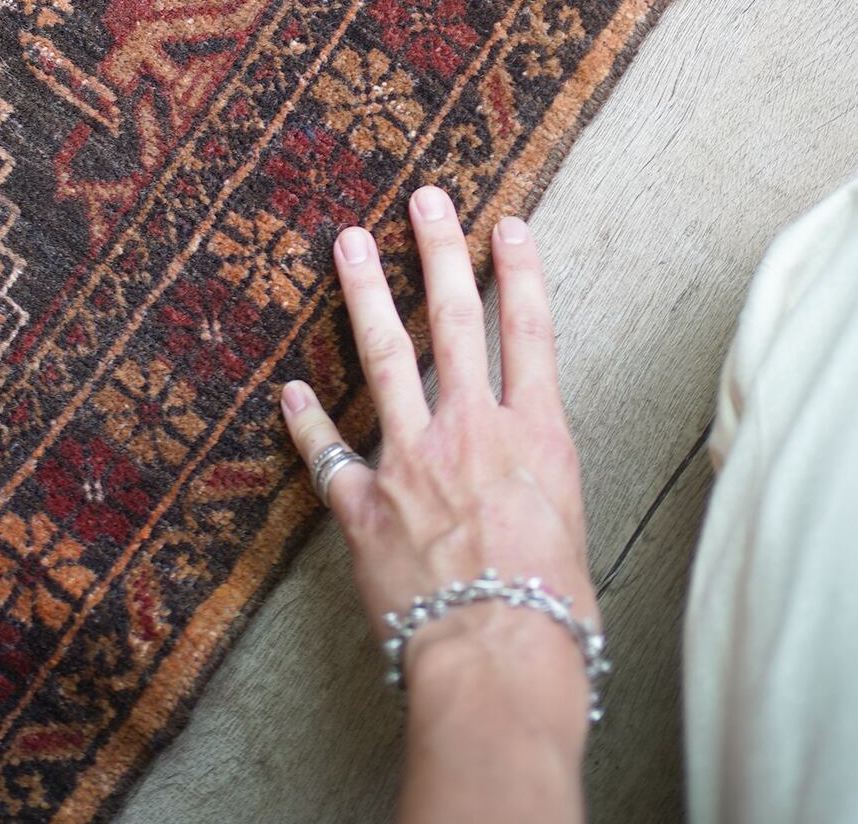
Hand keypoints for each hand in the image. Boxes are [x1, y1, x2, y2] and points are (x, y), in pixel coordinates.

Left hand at [280, 189, 595, 779]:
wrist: (496, 659)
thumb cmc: (551, 620)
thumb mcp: (569, 538)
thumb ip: (540, 496)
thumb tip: (527, 498)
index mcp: (536, 439)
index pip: (530, 334)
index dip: (520, 274)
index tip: (507, 225)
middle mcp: (473, 432)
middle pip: (455, 321)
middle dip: (440, 253)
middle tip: (425, 197)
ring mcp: (412, 460)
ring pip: (386, 357)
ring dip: (365, 294)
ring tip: (348, 240)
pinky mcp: (365, 505)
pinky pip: (328, 454)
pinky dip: (306, 421)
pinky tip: (289, 388)